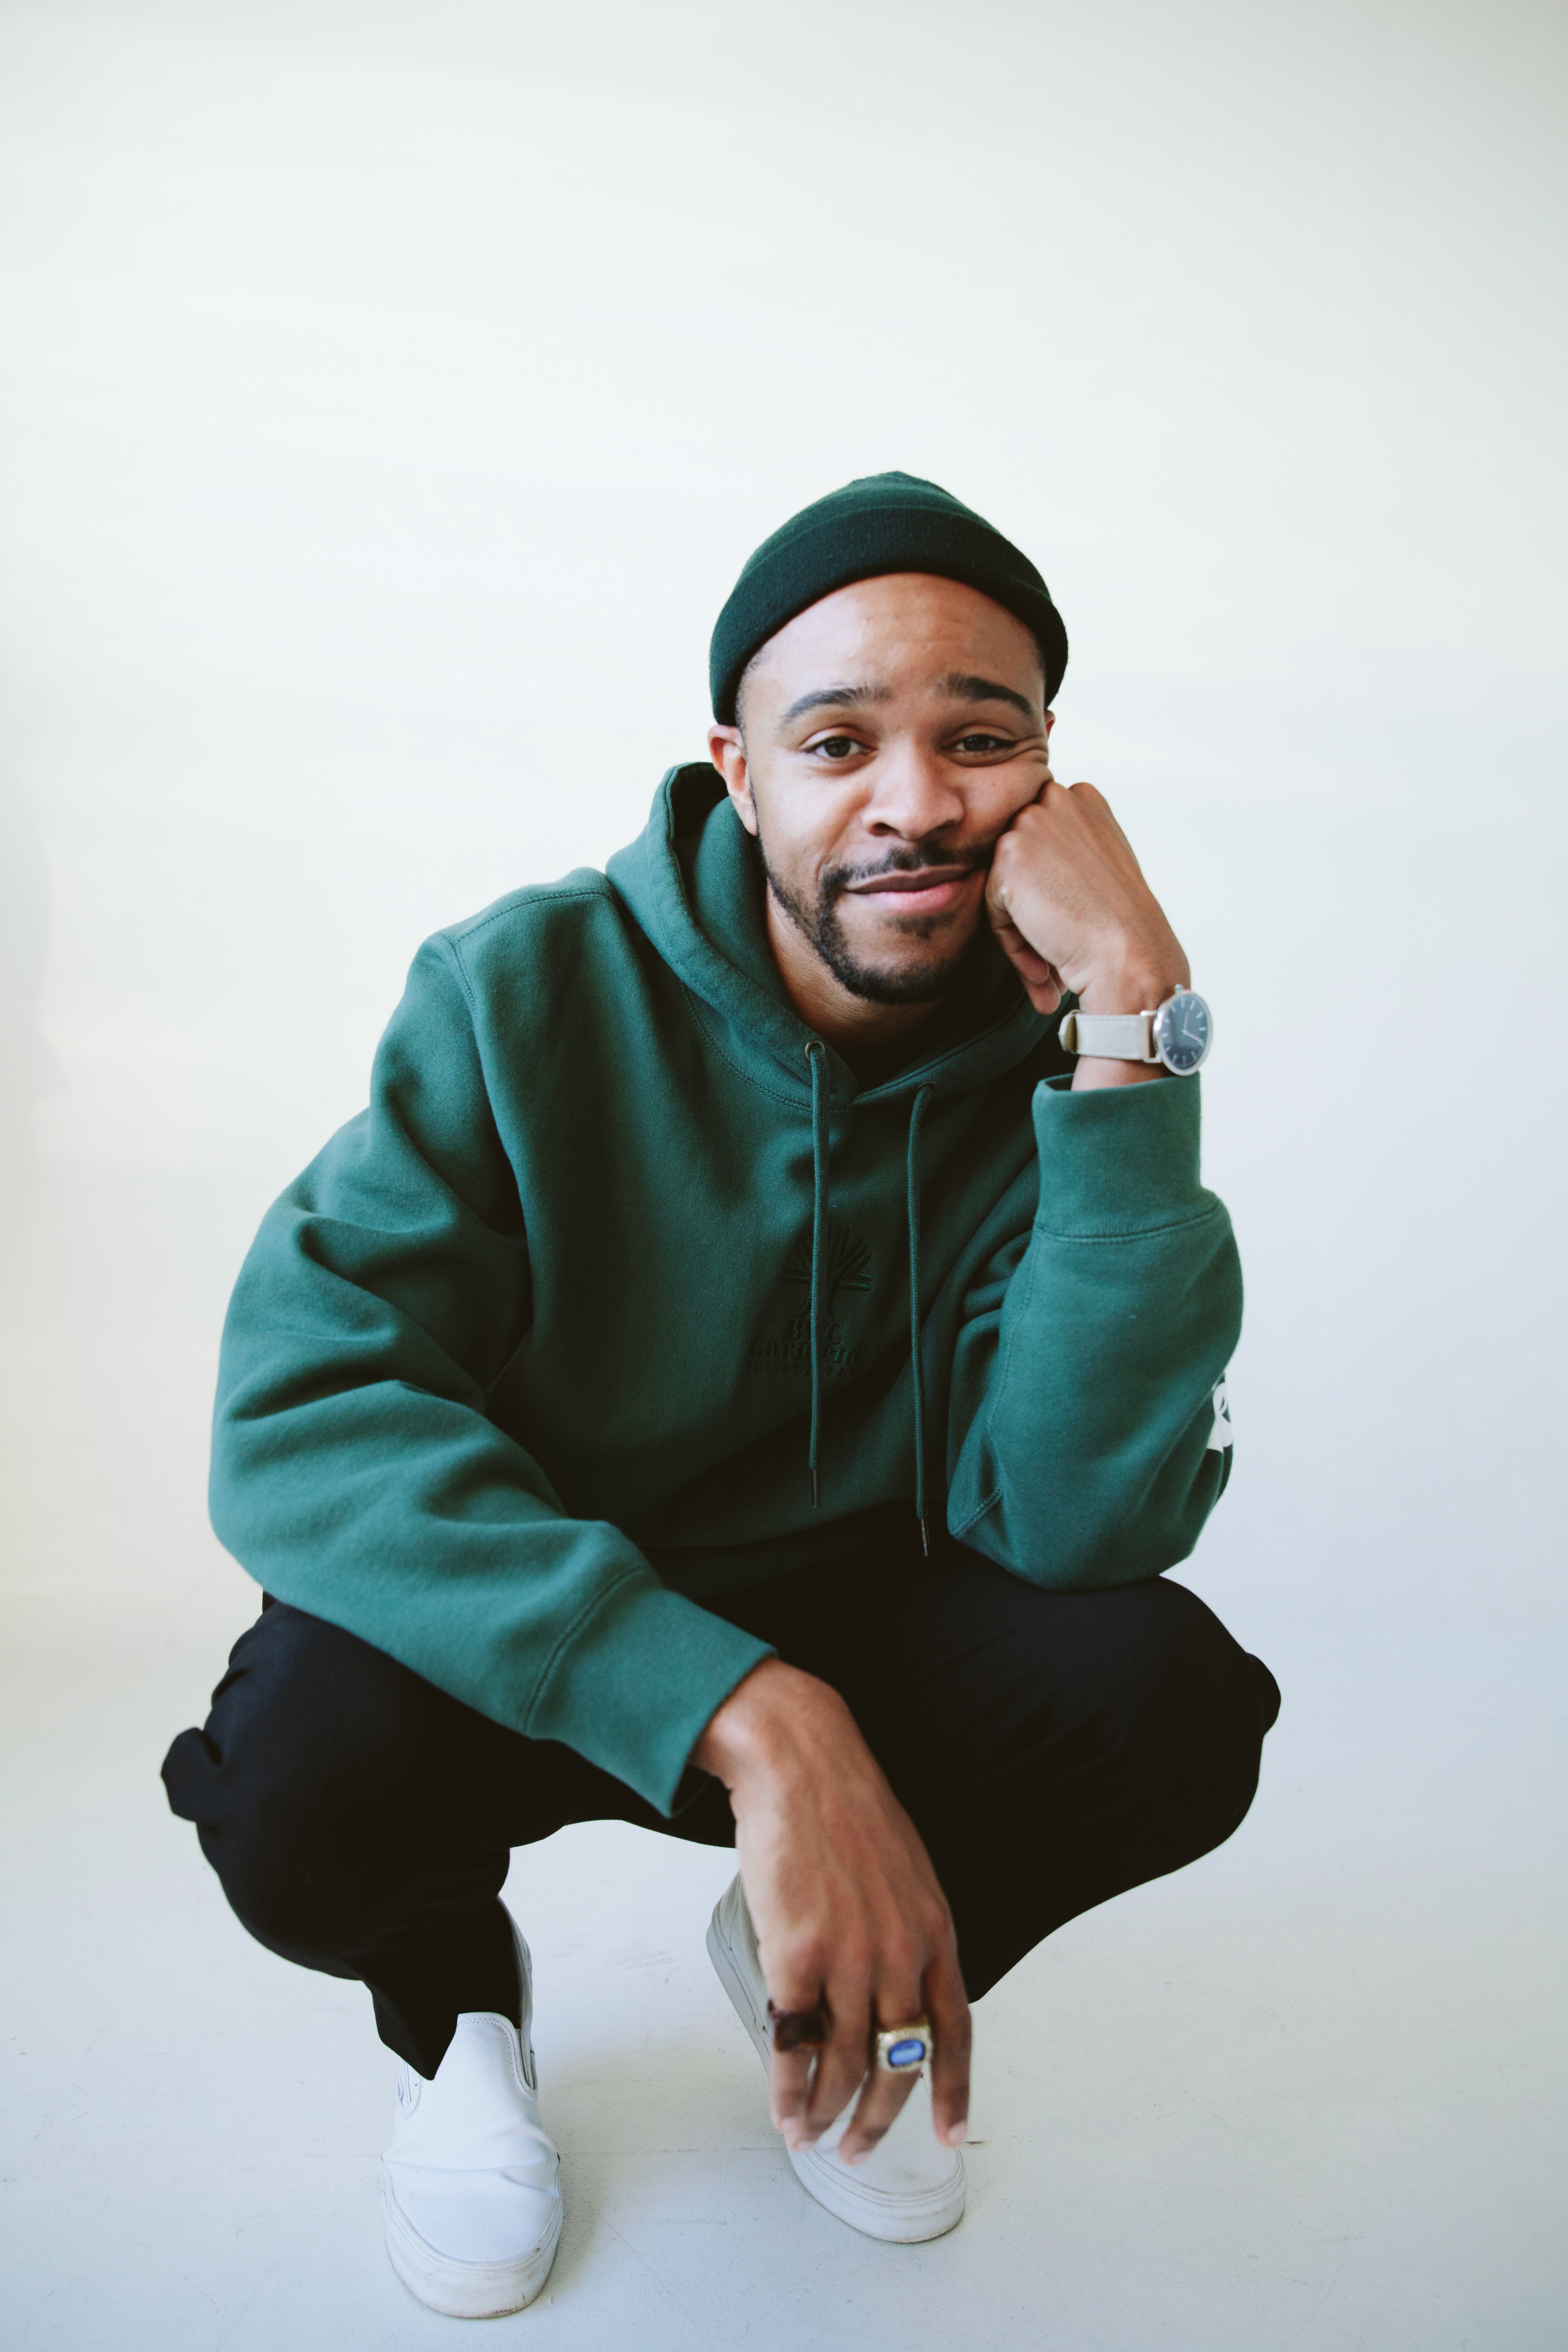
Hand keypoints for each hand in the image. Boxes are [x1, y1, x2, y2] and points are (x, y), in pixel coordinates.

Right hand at [693, 1659, 969, 2163]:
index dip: (954, 2090)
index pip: (955, 2030)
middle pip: (899, 2061)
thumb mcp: (903, 1872)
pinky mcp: (797, 1954)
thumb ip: (906, 1930)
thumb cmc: (845, 1808)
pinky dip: (788, 2086)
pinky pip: (795, 2042)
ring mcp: (850, 1957)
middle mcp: (900, 1953)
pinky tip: (783, 2107)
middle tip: (859, 2150)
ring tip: (810, 2135)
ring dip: (828, 2112)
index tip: (949, 2134)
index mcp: (934, 1932)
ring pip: (846, 2063)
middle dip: (879, 2119)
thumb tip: (888, 1984)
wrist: (801, 1762)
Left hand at [986, 777, 1188, 1049]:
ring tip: (1050, 961)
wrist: (1128, 954)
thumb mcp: (1103, 865)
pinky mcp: (1010, 853)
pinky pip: (994, 904)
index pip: (1040, 839)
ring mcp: (1031, 821)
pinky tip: (1043, 962)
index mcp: (1083, 798)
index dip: (1048, 886)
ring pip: (1005, 883)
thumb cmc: (1122, 923)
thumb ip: (1070, 848)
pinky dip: (1013, 940)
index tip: (1067, 918)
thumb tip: (1038, 865)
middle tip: (1056, 943)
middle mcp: (1057, 798)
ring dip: (1022, 926)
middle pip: (1018, 859)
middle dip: (1031, 904)